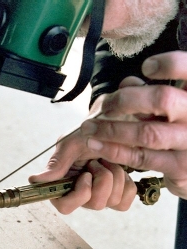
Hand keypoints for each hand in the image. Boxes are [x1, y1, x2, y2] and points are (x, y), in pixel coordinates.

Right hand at [28, 95, 137, 214]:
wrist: (114, 125)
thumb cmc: (89, 133)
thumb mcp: (71, 143)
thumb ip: (55, 163)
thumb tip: (34, 180)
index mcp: (64, 184)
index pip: (65, 206)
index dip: (79, 195)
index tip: (86, 175)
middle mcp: (80, 194)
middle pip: (94, 204)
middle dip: (103, 180)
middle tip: (98, 162)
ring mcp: (100, 197)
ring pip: (112, 202)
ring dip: (116, 177)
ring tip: (108, 162)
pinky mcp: (118, 196)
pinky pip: (125, 201)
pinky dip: (127, 184)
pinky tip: (121, 171)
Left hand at [84, 51, 186, 199]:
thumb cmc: (178, 128)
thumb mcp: (171, 107)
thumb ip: (151, 93)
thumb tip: (127, 83)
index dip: (170, 64)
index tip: (147, 67)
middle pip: (163, 100)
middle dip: (125, 100)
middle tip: (104, 105)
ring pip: (147, 133)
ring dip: (111, 130)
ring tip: (88, 128)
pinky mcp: (178, 167)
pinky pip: (141, 157)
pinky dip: (114, 150)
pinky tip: (96, 144)